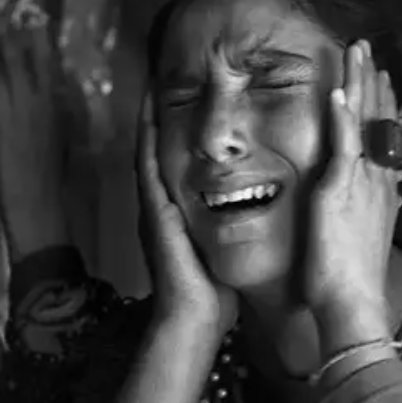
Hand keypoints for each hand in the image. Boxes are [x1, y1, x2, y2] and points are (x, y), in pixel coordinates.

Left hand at [0, 26, 69, 256]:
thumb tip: (57, 87)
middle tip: (0, 21)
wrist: (32, 194)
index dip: (39, 39)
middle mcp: (25, 99)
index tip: (35, 21)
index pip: (46, 61)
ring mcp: (1, 110)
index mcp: (50, 102)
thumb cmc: (55, 169)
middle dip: (8, 38)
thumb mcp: (66, 132)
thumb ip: (60, 107)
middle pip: (15, 60)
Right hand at [137, 93, 235, 334]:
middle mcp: (160, 207)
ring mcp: (152, 208)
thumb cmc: (213, 293)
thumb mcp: (222, 252)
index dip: (175, 135)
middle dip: (157, 119)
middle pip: (157, 152)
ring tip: (152, 85)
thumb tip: (255, 217)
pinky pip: (147, 166)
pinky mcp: (154, 212)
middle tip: (160, 83)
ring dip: (148, 119)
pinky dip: (146, 137)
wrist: (193, 319)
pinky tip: (150, 112)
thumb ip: (230, 232)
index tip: (183, 105)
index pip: (174, 166)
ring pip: (147, 152)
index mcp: (176, 215)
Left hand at [304, 42, 401, 334]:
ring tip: (357, 51)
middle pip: (379, 120)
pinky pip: (343, 147)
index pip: (385, 137)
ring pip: (364, 123)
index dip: (383, 104)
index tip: (382, 78)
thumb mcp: (365, 239)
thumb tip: (376, 204)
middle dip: (373, 82)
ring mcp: (361, 184)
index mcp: (382, 192)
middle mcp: (377, 182)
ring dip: (359, 84)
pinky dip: (342, 118)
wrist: (355, 304)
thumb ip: (369, 215)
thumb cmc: (353, 281)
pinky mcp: (339, 193)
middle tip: (368, 50)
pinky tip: (338, 93)